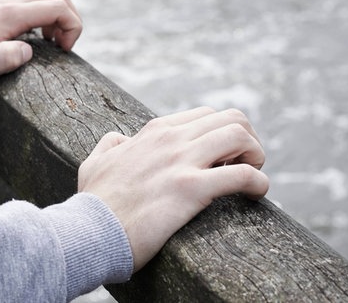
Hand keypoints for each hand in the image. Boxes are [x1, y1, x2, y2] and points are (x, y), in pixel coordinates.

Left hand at [0, 0, 81, 101]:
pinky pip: (28, 0)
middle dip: (69, 17)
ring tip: (51, 41)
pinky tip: (34, 36)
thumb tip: (27, 50)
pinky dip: (42, 13)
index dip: (72, 26)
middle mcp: (5, 3)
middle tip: (63, 45)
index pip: (56, 6)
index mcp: (7, 16)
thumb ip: (4, 58)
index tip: (64, 50)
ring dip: (56, 14)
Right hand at [78, 107, 268, 271]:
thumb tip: (119, 139)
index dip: (222, 134)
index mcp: (154, 132)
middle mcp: (170, 139)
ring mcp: (181, 162)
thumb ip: (109, 145)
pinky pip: (243, 175)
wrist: (88, 231)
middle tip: (245, 165)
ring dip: (256, 155)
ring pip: (240, 135)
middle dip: (247, 139)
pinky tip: (256, 195)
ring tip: (253, 176)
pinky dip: (258, 183)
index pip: (205, 116)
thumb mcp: (94, 163)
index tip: (224, 159)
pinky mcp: (190, 189)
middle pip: (230, 118)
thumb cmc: (93, 203)